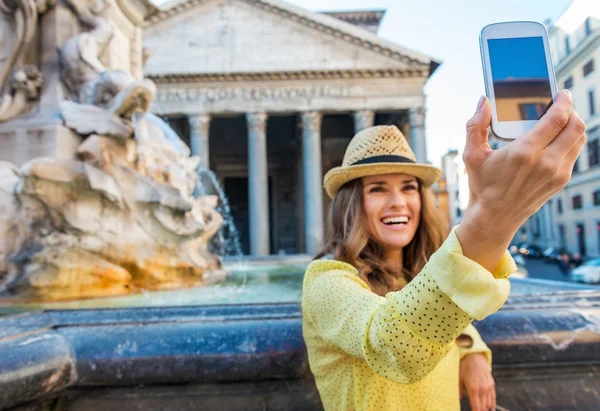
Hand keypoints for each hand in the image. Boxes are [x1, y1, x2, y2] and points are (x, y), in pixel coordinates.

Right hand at [457, 91, 585, 270]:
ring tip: (561, 118)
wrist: (495, 217)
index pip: (557, 118)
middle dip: (572, 110)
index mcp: (524, 153)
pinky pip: (574, 153)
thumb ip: (475, 126)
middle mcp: (546, 163)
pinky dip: (570, 140)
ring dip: (574, 124)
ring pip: (579, 139)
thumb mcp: (472, 155)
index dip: (564, 101)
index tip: (562, 93)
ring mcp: (557, 173)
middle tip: (562, 103)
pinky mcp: (561, 181)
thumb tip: (483, 102)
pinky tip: (557, 137)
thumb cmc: (482, 185)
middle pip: (575, 126)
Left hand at [459, 353, 495, 410]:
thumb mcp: (459, 378)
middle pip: (483, 407)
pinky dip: (492, 404)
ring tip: (482, 410)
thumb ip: (459, 390)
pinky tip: (491, 409)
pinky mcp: (492, 385)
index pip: (476, 406)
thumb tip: (458, 399)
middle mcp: (482, 389)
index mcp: (473, 389)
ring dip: (486, 409)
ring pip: (488, 404)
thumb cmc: (465, 367)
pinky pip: (493, 397)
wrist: (475, 357)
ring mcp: (488, 387)